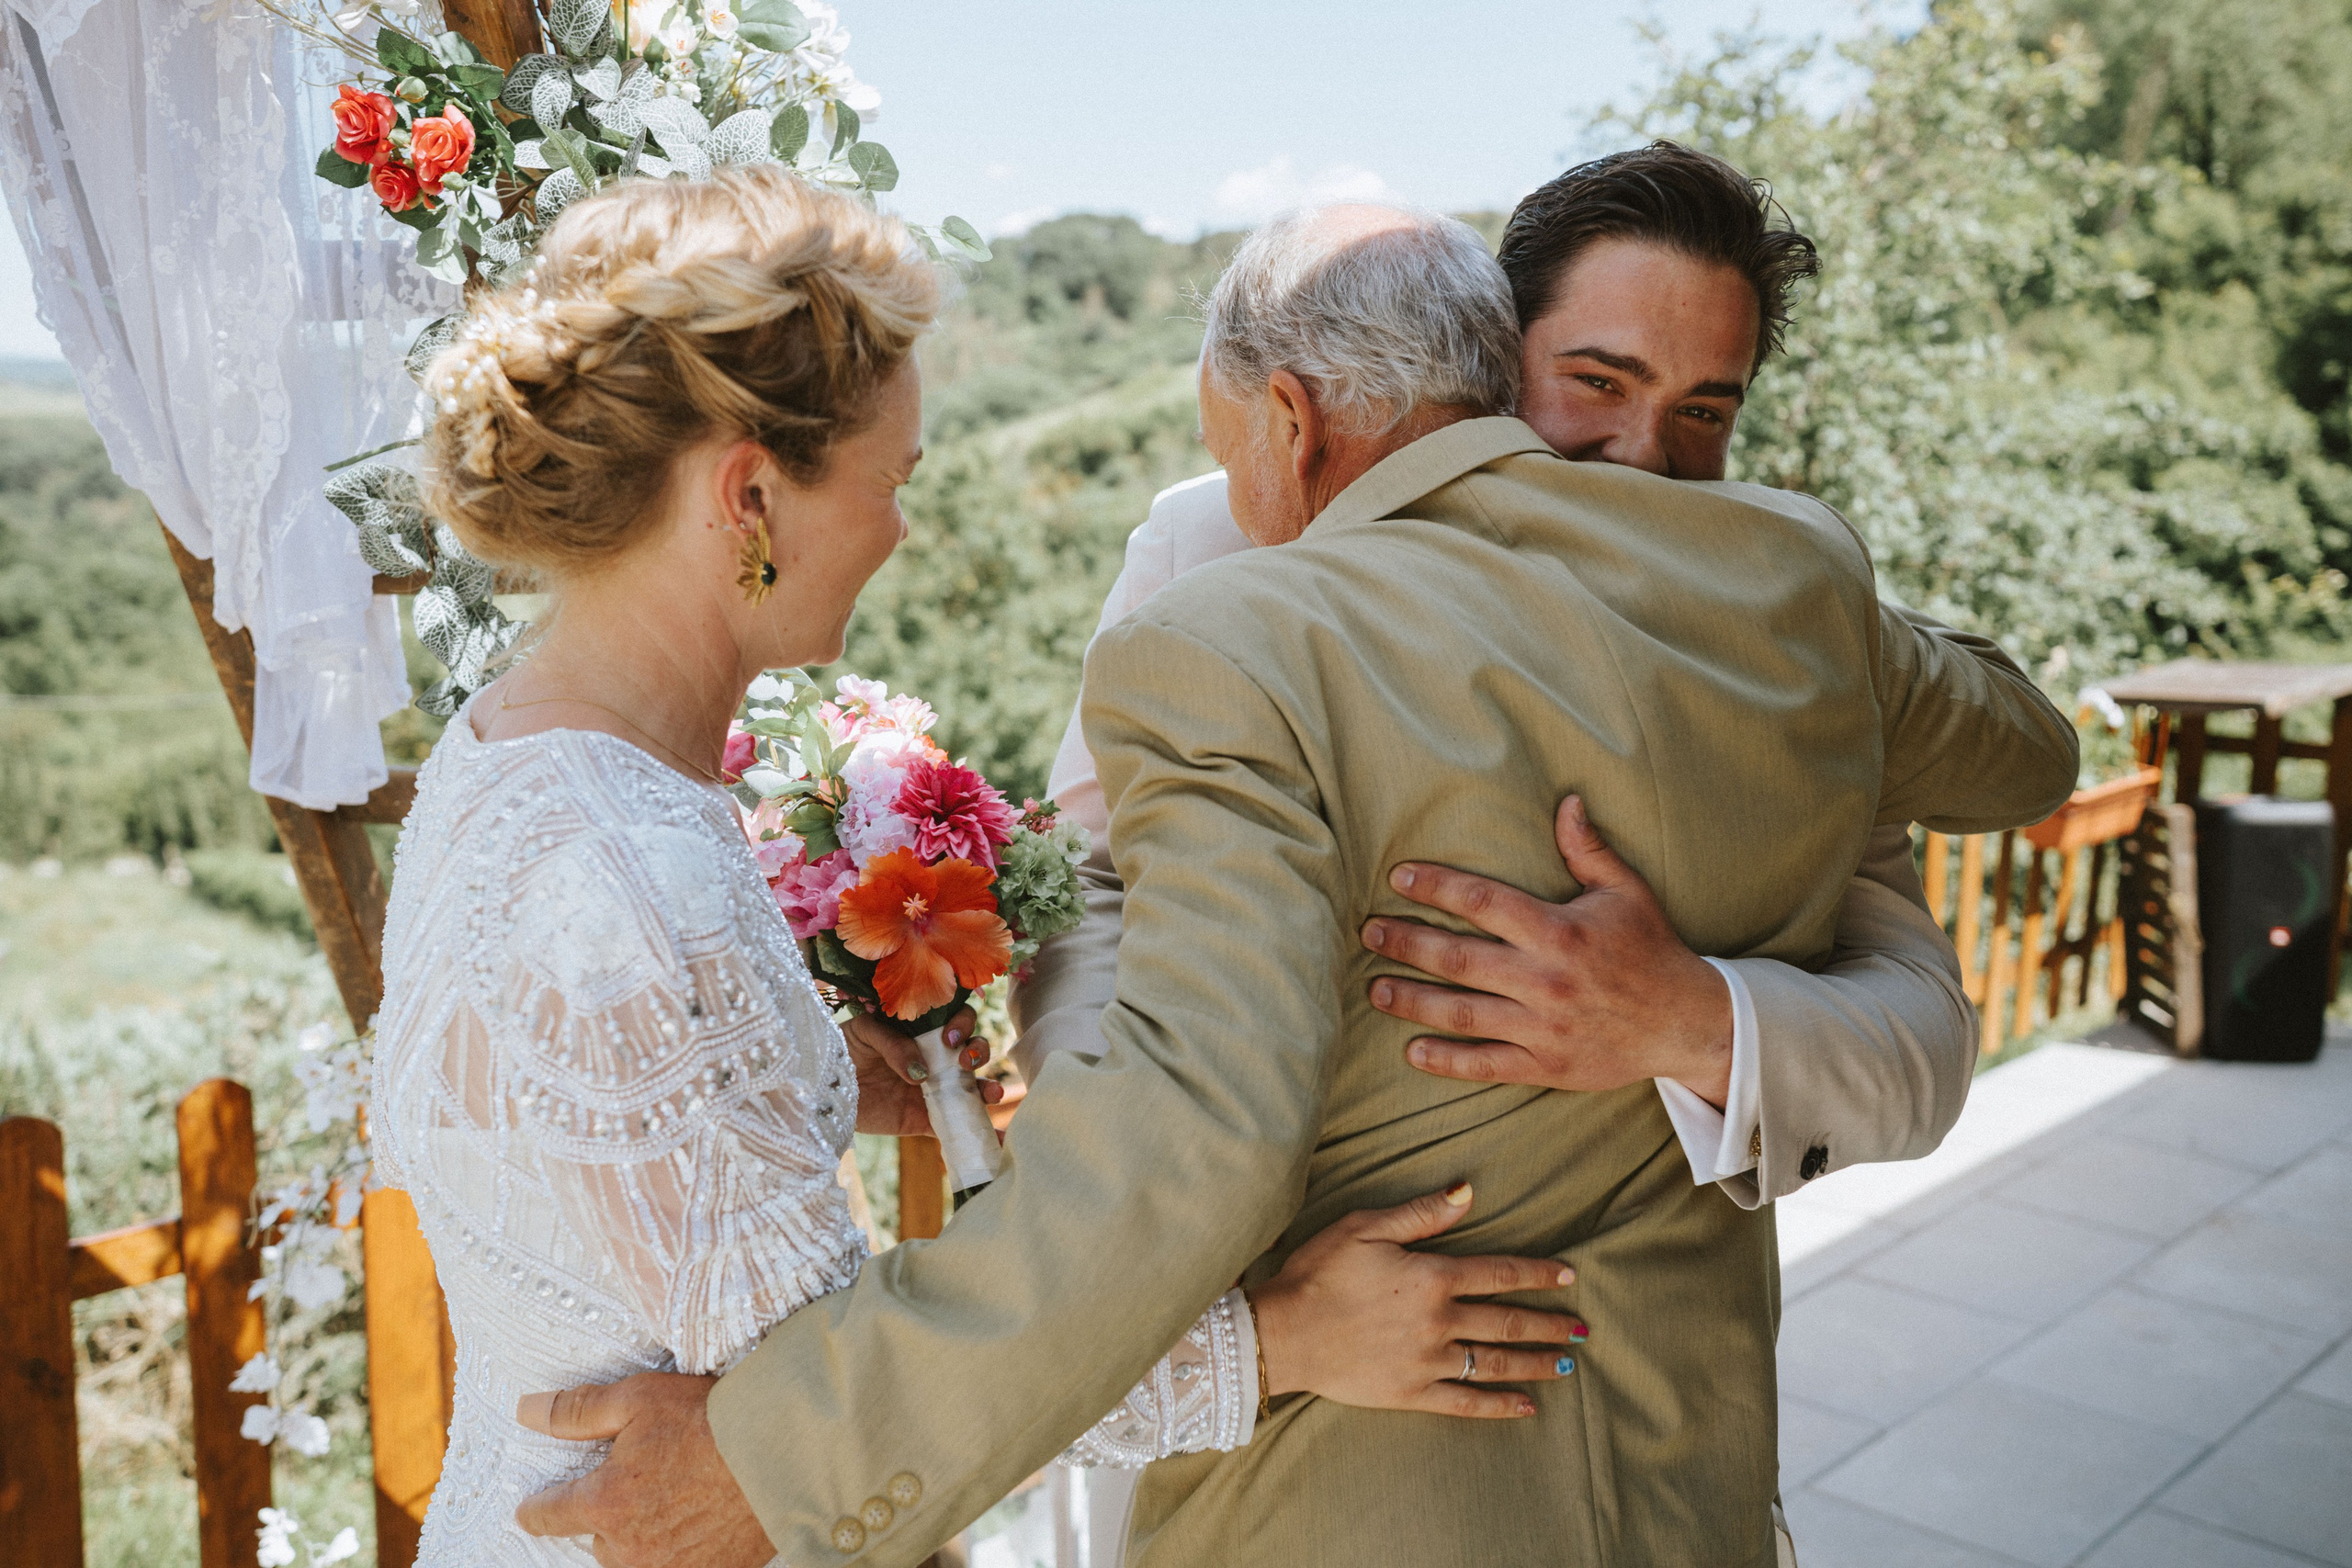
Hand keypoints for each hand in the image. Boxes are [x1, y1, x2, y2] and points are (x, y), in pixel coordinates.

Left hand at [512, 1373, 769, 1567]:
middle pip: (597, 1539)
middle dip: (611, 1514)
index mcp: (604, 1503)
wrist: (784, 1452)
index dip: (538, 1508)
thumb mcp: (639, 1399)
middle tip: (643, 1481)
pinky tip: (697, 1521)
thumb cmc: (711, 1420)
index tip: (533, 1507)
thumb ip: (576, 1412)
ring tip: (673, 1502)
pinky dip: (678, 1550)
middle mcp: (628, 1547)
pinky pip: (673, 1567)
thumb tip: (525, 1411)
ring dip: (641, 1536)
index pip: (547, 1515)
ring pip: (633, 1558)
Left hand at [843, 1004, 1004, 1136]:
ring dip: (988, 1089)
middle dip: (978, 1052)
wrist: (822, 1089)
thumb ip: (893, 1043)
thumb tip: (921, 1071)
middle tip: (965, 1061)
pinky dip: (976, 1133)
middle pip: (971, 1050)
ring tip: (992, 1094)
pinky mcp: (922, 1119)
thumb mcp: (863, 1033)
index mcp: (922, 1031)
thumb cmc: (842, 1049)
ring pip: (971, 1088)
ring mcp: (932, 1090)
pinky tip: (997, 1136)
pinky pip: (953, 1127)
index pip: (955, 1021)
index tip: (949, 1039)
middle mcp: (934, 1058)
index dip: (962, 1025)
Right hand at [1245, 1184, 1583, 1418]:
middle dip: (1549, 1324)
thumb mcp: (1364, 1228)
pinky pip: (1465, 1402)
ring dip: (1534, 1363)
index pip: (1499, 1273)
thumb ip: (1421, 1213)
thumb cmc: (1319, 1273)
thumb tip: (1467, 1192)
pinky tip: (1525, 1407)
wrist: (1282, 1333)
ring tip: (1565, 1364)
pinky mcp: (1411, 1393)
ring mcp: (1427, 1362)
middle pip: (1507, 1322)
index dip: (1537, 1273)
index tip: (1568, 1276)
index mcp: (1432, 1277)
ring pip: (1494, 1362)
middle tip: (1583, 1329)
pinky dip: (1498, 1405)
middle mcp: (1439, 1321)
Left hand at [1362, 795, 1733, 1104]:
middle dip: (1406, 943)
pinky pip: (1486, 1063)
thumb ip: (1588, 849)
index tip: (1398, 878)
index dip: (1435, 886)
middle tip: (1367, 933)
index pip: (1481, 901)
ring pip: (1462, 1012)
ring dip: (1412, 1001)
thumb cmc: (1651, 950)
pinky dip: (1446, 1060)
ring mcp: (1543, 1026)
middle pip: (1458, 958)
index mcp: (1559, 931)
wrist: (1688, 1023)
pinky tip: (1412, 1050)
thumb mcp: (1626, 892)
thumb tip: (1566, 799)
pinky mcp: (1547, 1065)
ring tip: (1375, 989)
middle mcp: (1545, 979)